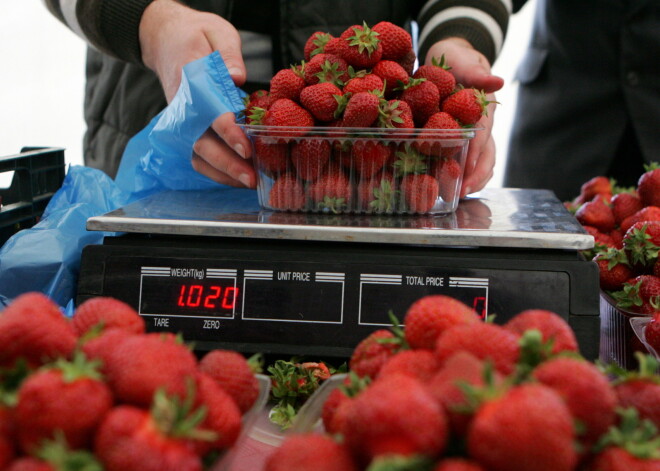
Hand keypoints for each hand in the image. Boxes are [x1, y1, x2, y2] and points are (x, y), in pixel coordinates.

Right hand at [139, 0, 254, 187]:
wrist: (166, 40)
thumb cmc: (197, 35)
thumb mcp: (216, 31)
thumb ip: (228, 54)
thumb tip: (237, 78)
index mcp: (192, 80)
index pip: (211, 112)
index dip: (229, 132)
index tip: (247, 148)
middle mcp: (184, 106)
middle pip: (201, 142)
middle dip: (227, 164)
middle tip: (251, 179)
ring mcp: (183, 120)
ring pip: (197, 155)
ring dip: (222, 173)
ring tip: (248, 183)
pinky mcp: (187, 129)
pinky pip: (198, 156)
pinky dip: (216, 171)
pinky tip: (237, 178)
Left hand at [425, 38, 503, 197]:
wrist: (452, 58)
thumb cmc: (455, 59)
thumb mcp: (462, 59)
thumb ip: (476, 71)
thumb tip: (497, 81)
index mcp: (483, 107)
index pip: (483, 133)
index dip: (476, 152)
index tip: (468, 169)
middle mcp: (484, 123)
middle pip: (487, 153)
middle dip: (476, 174)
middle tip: (462, 192)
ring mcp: (478, 133)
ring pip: (483, 161)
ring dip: (473, 180)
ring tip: (458, 196)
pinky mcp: (467, 139)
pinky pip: (471, 160)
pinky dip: (466, 175)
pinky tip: (452, 188)